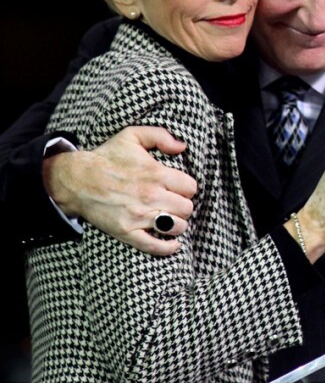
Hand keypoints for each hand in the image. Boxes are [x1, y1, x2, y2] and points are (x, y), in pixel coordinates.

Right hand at [44, 126, 196, 255]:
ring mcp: (139, 216)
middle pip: (187, 208)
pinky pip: (155, 246)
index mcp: (156, 174)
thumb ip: (161, 136)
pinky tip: (173, 243)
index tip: (180, 188)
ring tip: (171, 218)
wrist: (76, 179)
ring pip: (176, 226)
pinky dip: (168, 247)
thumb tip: (182, 146)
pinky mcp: (126, 231)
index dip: (187, 188)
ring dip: (178, 223)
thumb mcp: (133, 136)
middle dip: (183, 205)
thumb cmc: (107, 157)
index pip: (190, 187)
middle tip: (174, 203)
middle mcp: (151, 196)